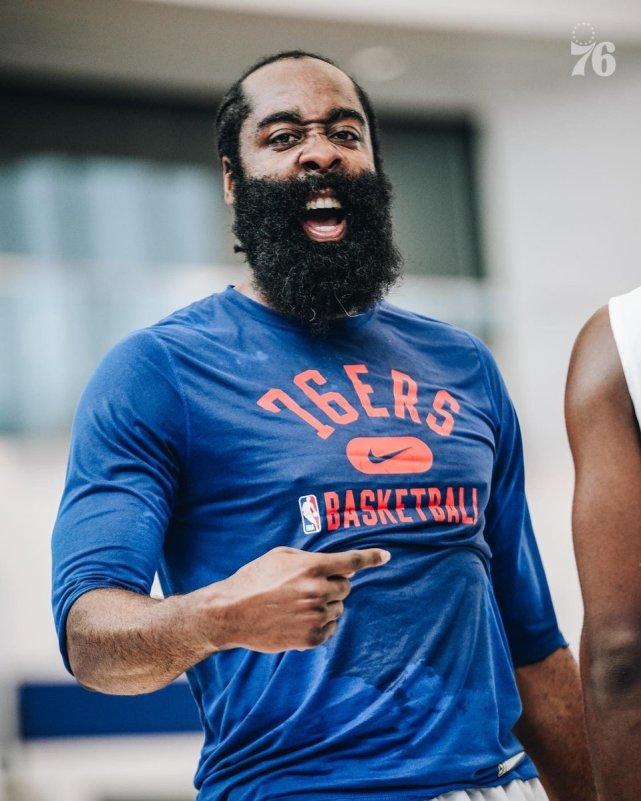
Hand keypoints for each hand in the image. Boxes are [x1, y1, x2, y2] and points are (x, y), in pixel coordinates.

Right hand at [211, 546, 390, 652]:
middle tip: (308, 588)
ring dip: (325, 605)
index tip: (386, 557)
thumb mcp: (281, 556)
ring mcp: (316, 615)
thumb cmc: (255, 579)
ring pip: (338, 608)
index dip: (371, 558)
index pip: (352, 561)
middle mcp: (318, 590)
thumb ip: (312, 558)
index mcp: (313, 566)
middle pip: (346, 587)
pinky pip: (331, 628)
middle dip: (333, 586)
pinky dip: (320, 624)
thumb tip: (339, 566)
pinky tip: (297, 620)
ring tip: (296, 605)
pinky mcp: (311, 638)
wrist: (231, 612)